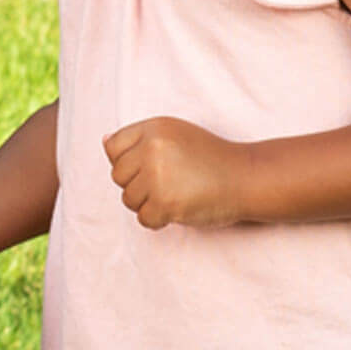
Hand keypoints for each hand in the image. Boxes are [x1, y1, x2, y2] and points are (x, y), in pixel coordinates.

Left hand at [102, 117, 247, 229]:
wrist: (247, 177)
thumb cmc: (210, 157)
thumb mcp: (175, 134)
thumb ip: (140, 138)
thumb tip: (103, 141)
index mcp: (153, 128)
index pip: (113, 148)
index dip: (128, 163)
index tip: (150, 167)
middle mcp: (152, 148)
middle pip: (118, 176)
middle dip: (138, 185)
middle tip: (168, 184)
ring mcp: (158, 176)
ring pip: (128, 199)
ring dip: (148, 204)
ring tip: (175, 195)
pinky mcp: (166, 203)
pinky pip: (143, 218)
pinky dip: (158, 220)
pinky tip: (177, 209)